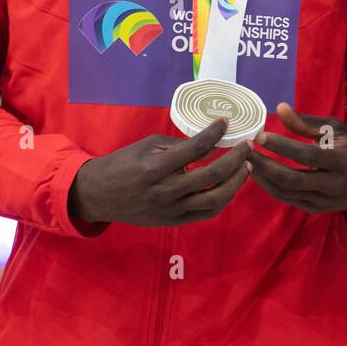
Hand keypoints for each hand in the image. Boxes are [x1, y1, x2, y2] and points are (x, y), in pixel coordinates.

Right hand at [69, 118, 252, 226]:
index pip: (195, 148)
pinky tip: (232, 185)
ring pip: (215, 199)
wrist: (99, 195)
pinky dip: (224, 199)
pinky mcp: (173, 222)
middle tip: (247, 146)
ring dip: (236, 182)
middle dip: (236, 159)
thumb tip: (213, 143)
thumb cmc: (124, 164)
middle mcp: (165, 191)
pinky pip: (207, 213)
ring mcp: (170, 210)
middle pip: (212, 176)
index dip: (215, 134)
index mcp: (155, 167)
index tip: (226, 123)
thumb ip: (181, 146)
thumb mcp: (148, 146)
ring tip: (246, 167)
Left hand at [248, 102, 346, 212]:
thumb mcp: (335, 128)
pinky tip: (258, 174)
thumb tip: (279, 108)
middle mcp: (335, 184)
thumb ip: (306, 122)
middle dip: (265, 165)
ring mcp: (325, 201)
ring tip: (246, 161)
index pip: (308, 156)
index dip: (283, 146)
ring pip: (286, 192)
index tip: (260, 136)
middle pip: (292, 179)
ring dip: (263, 177)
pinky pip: (288, 199)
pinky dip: (270, 187)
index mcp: (343, 160)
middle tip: (246, 151)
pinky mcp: (317, 209)